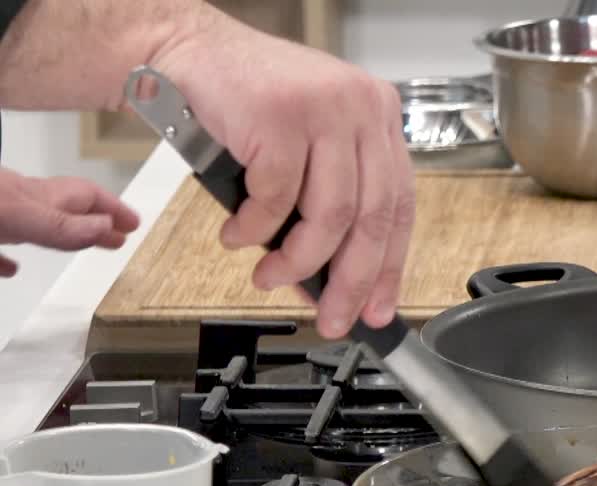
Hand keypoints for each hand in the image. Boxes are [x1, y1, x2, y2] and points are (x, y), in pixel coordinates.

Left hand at [0, 168, 138, 275]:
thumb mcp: (21, 215)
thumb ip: (61, 225)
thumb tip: (107, 227)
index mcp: (35, 197)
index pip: (86, 196)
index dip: (114, 209)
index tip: (134, 224)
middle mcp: (18, 202)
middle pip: (66, 209)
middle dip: (96, 222)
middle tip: (119, 237)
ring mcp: (0, 216)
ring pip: (35, 224)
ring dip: (61, 235)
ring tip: (81, 247)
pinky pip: (1, 246)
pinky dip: (13, 256)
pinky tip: (14, 267)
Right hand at [153, 7, 414, 338]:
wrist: (188, 51)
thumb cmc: (248, 104)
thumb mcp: (307, 147)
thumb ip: (328, 202)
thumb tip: (335, 281)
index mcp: (380, 119)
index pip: (400, 206)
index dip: (390, 266)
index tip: (379, 310)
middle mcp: (363, 110)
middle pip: (373, 218)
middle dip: (350, 281)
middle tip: (331, 317)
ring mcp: (326, 109)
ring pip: (330, 214)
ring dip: (296, 260)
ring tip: (269, 276)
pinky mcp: (282, 115)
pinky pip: (277, 195)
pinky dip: (255, 227)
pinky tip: (238, 234)